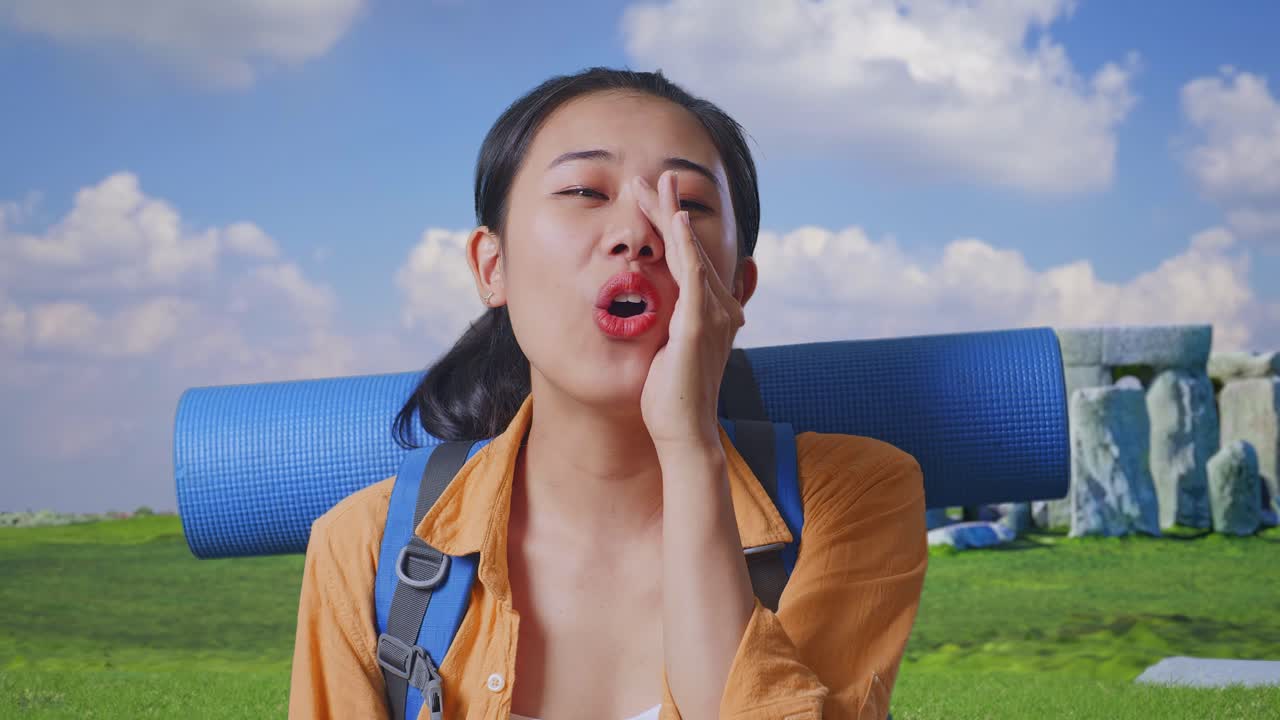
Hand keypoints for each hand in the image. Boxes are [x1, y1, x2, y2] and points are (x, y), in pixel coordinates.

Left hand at [632, 170, 745, 453]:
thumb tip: (649, 312)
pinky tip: (676, 220)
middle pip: (690, 246)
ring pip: (689, 252)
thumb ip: (667, 328)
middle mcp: (718, 308)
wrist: (685, 435)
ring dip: (670, 214)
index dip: (670, 225)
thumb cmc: (672, 401)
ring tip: (652, 184)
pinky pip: (692, 275)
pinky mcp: (698, 326)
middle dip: (669, 208)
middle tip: (653, 176)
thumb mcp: (668, 355)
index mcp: (711, 312)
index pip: (687, 258)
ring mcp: (712, 316)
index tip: (650, 198)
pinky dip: (685, 244)